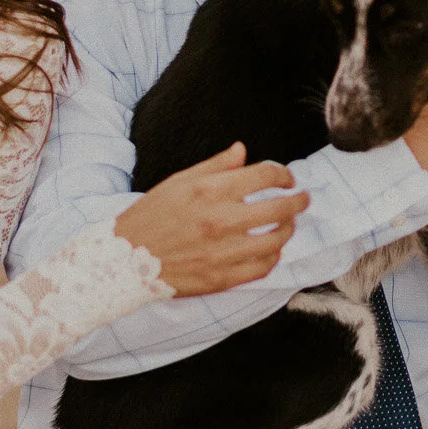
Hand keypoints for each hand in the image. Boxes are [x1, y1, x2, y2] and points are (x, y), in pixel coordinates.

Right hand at [115, 143, 309, 296]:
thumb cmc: (151, 216)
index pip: (265, 175)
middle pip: (280, 208)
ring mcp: (223, 251)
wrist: (124, 259)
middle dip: (298, 201)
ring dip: (288, 230)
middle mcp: (222, 220)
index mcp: (211, 191)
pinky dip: (273, 258)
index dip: (283, 174)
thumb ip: (215, 166)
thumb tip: (242, 151)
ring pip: (276, 240)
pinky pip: (262, 268)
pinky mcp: (222, 277)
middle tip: (303, 199)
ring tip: (288, 225)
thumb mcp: (178, 181)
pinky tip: (271, 250)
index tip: (286, 177)